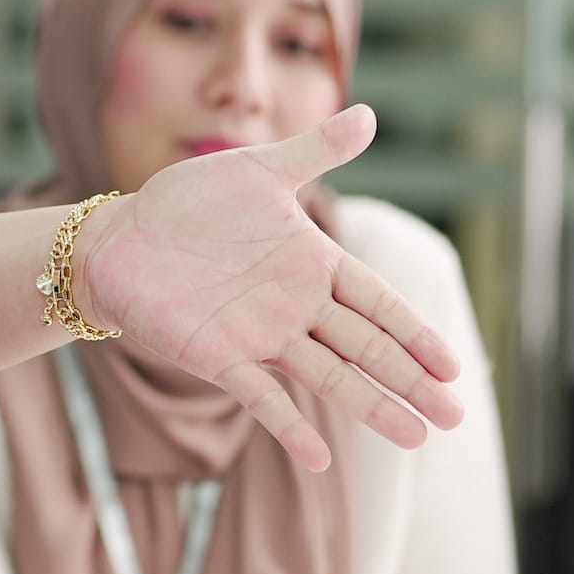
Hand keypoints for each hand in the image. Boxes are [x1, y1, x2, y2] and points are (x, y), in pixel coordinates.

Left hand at [69, 106, 466, 470]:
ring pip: (330, 377)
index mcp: (312, 264)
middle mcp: (295, 307)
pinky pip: (262, 398)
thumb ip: (314, 151)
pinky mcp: (220, 359)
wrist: (119, 239)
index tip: (453, 365)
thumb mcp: (255, 170)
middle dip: (410, 379)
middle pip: (366, 347)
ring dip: (371, 406)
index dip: (414, 332)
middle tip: (455, 415)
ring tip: (415, 437)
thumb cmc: (187, 202)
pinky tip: (321, 460)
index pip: (378, 302)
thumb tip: (370, 113)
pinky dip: (290, 427)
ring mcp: (261, 337)